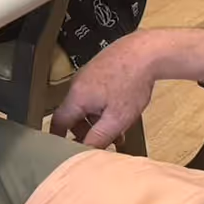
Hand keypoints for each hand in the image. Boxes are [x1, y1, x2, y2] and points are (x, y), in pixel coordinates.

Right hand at [51, 31, 169, 146]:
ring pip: (87, 105)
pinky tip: (121, 111)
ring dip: (98, 120)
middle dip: (87, 132)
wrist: (146, 52)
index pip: (58, 122)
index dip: (58, 137)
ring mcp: (88, 75)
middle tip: (104, 144)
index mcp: (77, 97)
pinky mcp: (99, 70)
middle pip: (74, 115)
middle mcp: (78, 85)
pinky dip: (103, 107)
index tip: (61, 149)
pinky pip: (95, 94)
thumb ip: (100, 137)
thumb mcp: (118, 118)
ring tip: (119, 130)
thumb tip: (86, 151)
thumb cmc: (131, 82)